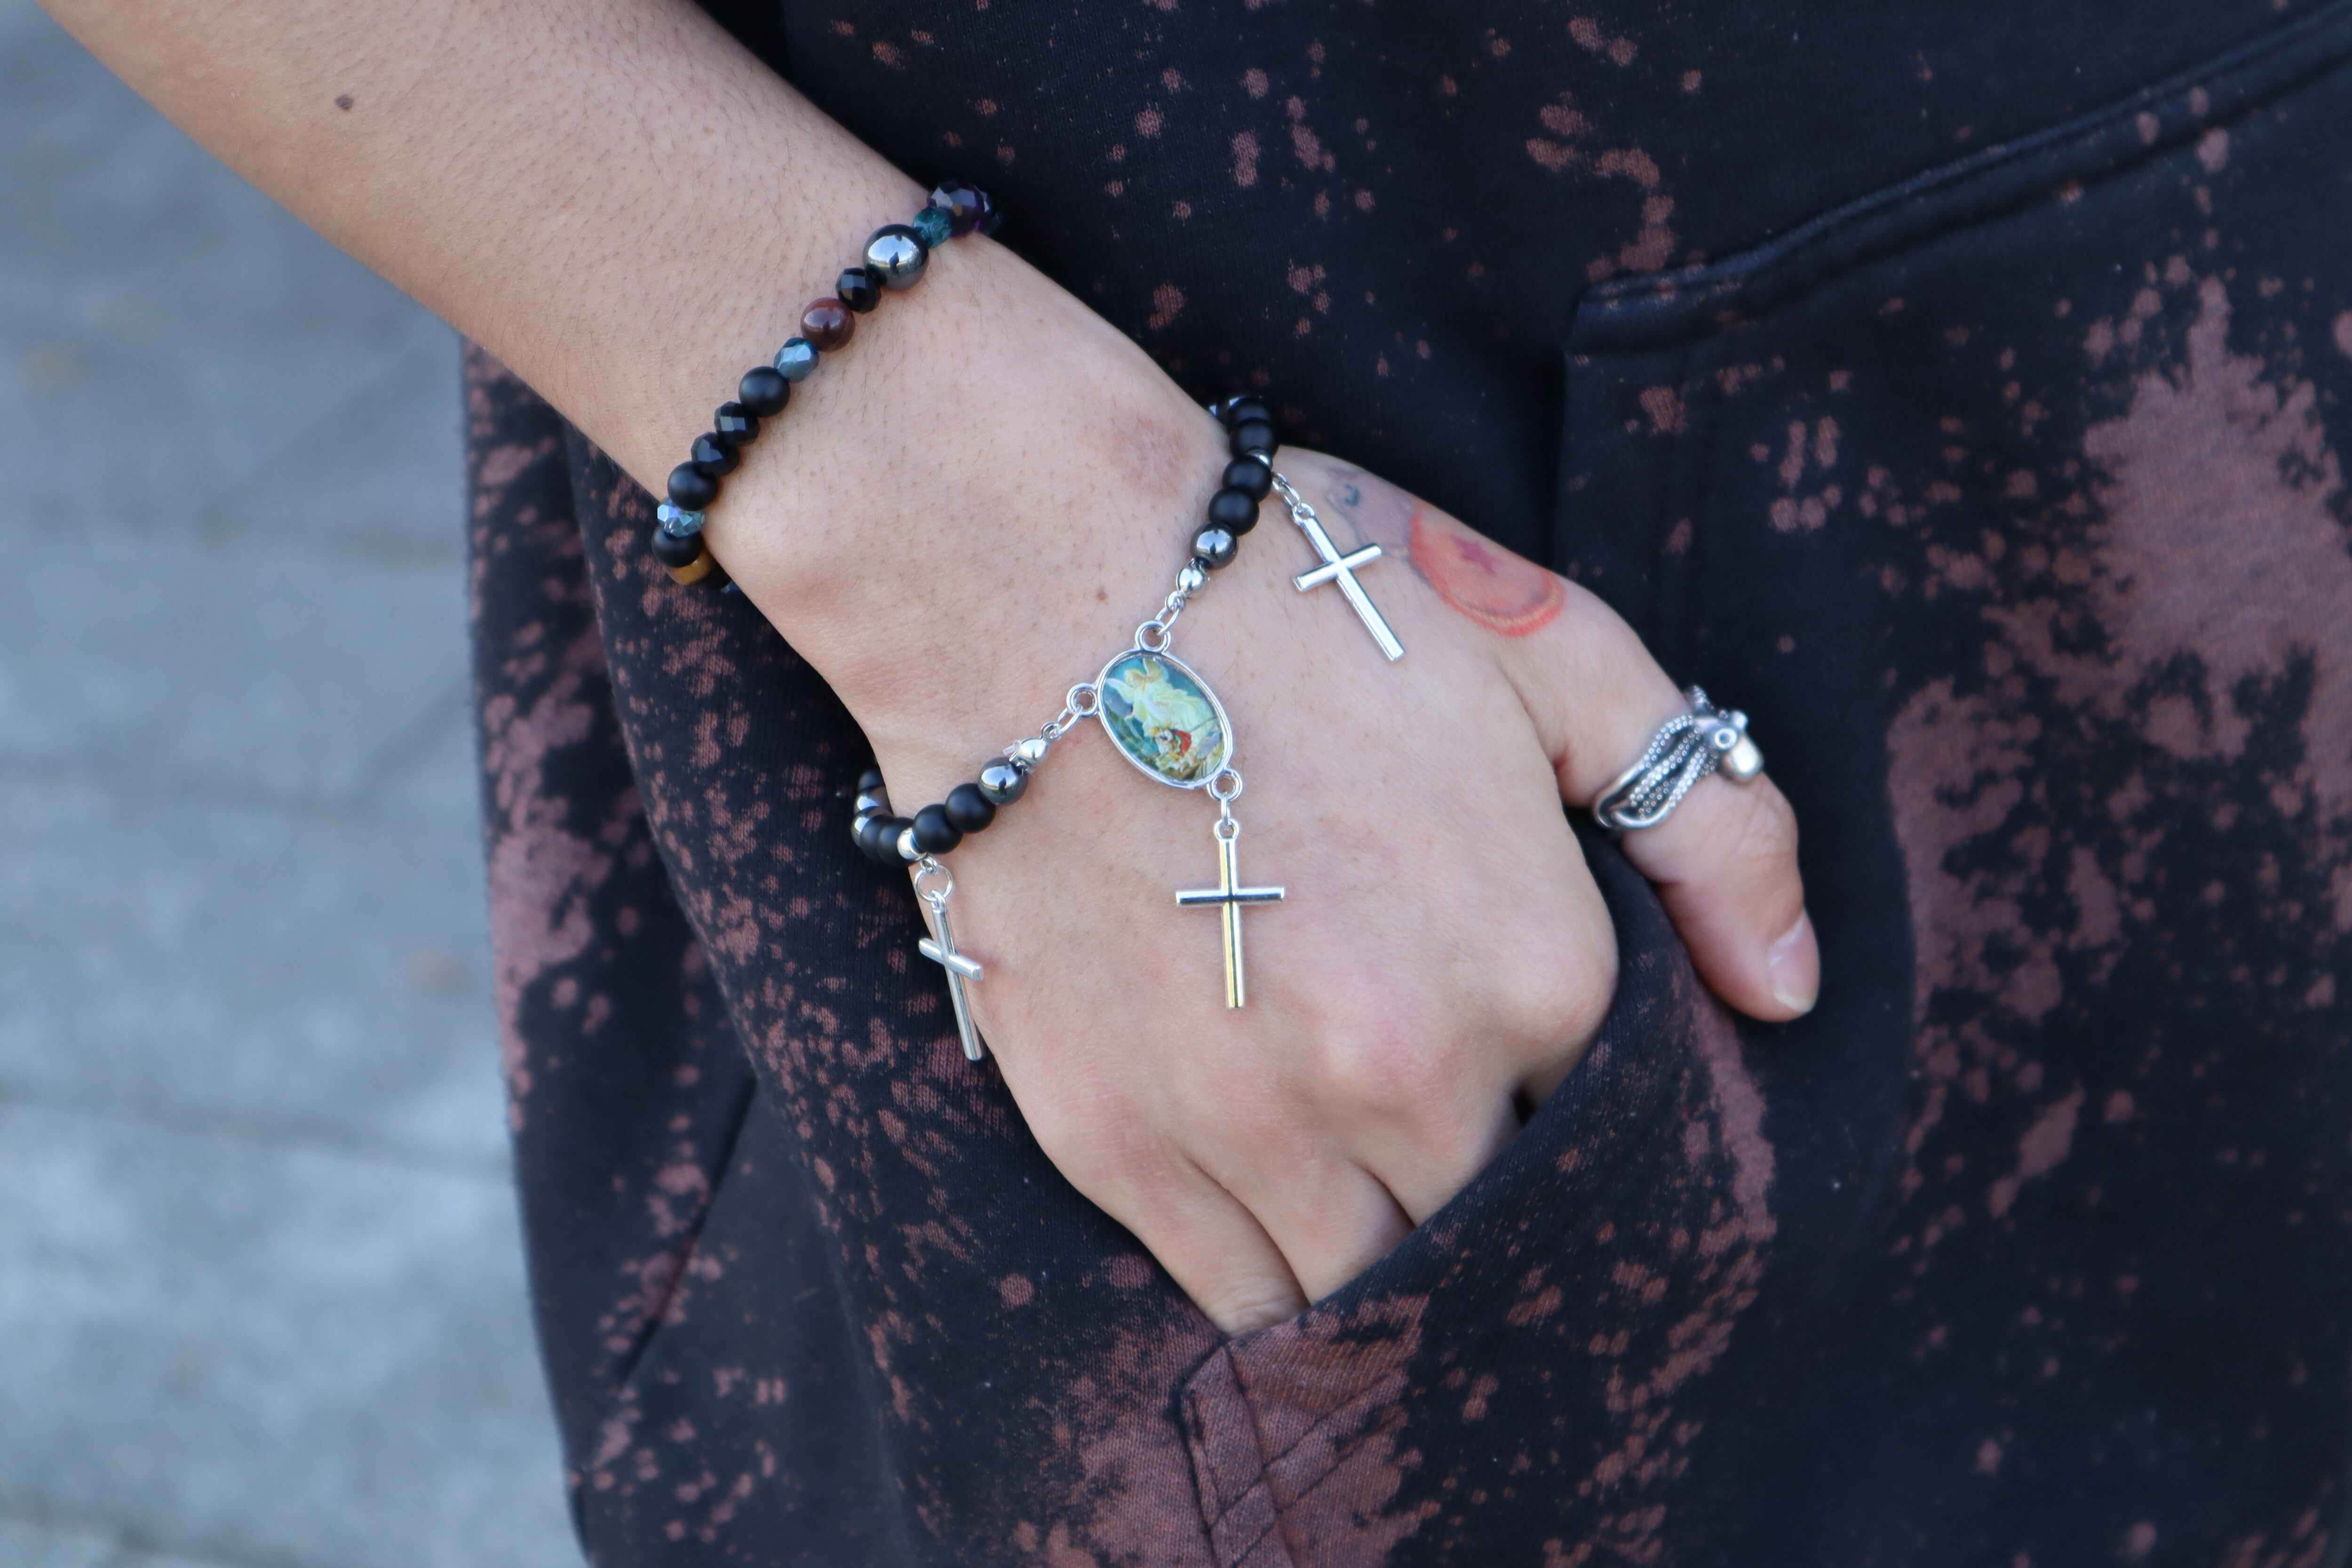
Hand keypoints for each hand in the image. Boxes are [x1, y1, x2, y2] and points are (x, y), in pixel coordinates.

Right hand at [711, 252, 1815, 1330]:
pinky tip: (1262, 1192)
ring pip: (1364, 1289)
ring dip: (1377, 1247)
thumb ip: (1708, 823)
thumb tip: (1791, 991)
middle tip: (1425, 1105)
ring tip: (1346, 1159)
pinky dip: (1265, 1271)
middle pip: (1490, 1225)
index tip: (1506, 1045)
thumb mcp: (1552, 656)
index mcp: (1536, 964)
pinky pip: (1232, 1293)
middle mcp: (1407, 1072)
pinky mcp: (1116, 1141)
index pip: (1598, 1123)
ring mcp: (1252, 1121)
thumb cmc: (1301, 599)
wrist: (1037, 581)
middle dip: (1477, 1180)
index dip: (1556, 1092)